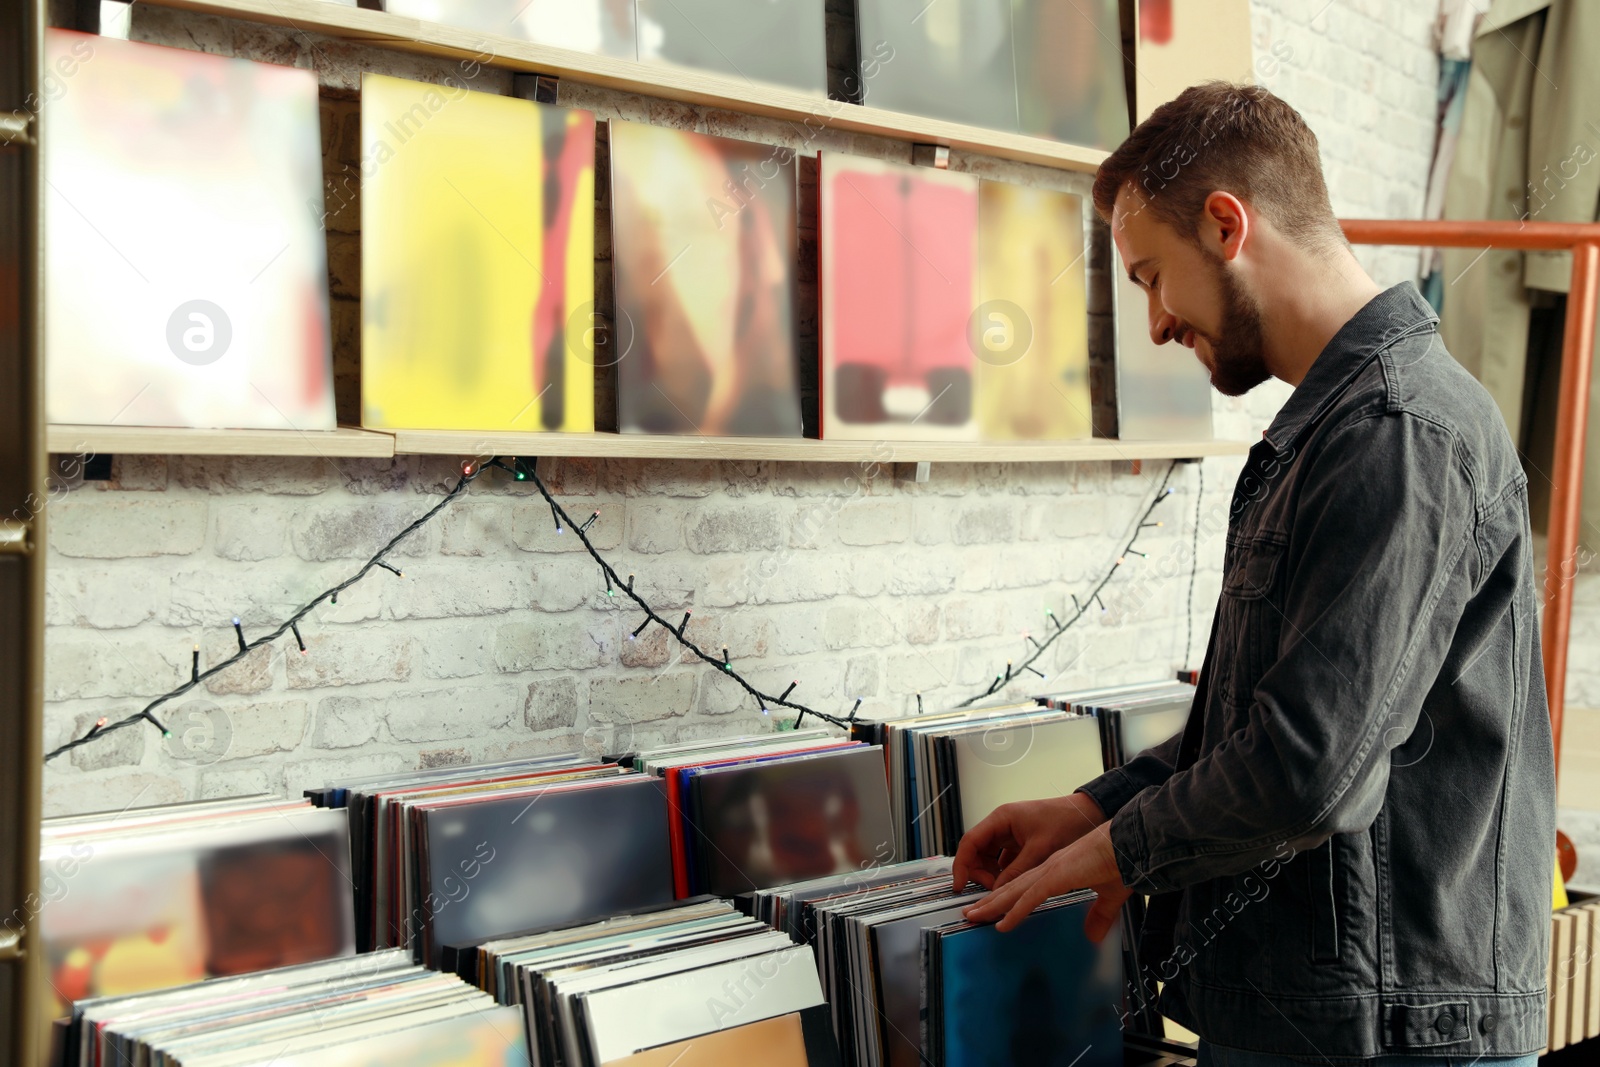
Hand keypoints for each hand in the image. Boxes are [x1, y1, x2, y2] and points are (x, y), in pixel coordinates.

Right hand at [951, 792, 1105, 893]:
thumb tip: (999, 892)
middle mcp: (1001, 825)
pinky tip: (1014, 885)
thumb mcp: (1040, 850)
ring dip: (993, 876)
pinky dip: (1005, 874)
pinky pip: (1004, 861)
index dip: (962, 865)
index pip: (970, 842)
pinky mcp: (1020, 843)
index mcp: (1001, 818)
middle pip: (977, 852)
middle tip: (993, 891)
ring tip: (1004, 890)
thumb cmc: (1066, 822)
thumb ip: (1017, 871)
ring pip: (990, 859)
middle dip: (980, 874)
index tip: (960, 885)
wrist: (1089, 814)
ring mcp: (1010, 834)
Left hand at [960, 822, 1132, 937]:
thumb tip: (1093, 936)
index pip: (1026, 887)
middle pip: (1013, 888)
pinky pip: (1032, 897)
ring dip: (993, 906)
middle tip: (971, 913)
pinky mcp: (1059, 876)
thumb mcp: (1109, 896)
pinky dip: (1016, 911)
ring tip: (974, 916)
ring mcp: (1052, 871)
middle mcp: (1050, 869)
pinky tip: (1002, 924)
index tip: (994, 909)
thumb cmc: (1122, 863)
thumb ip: (1099, 916)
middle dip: (990, 901)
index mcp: (1059, 870)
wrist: (1130, 843)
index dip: (1008, 898)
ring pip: (1015, 892)